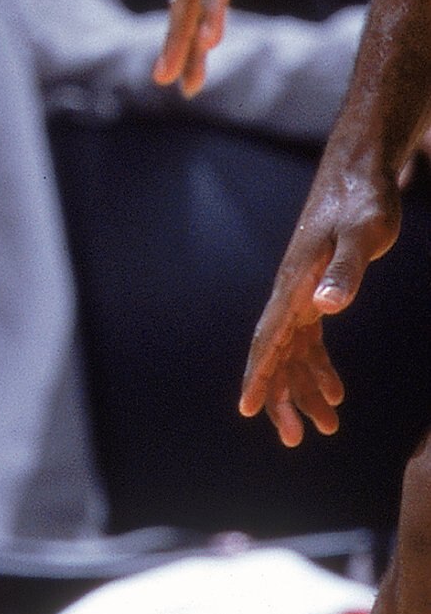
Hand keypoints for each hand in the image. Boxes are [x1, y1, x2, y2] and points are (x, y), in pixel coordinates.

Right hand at [239, 131, 405, 447]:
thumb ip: (345, 271)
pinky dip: (318, 368)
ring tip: (324, 428)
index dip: (259, 374)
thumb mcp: (363, 235)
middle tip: (294, 440)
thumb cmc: (363, 201)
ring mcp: (303, 293)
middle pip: (278, 354)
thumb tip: (327, 307)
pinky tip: (335, 393)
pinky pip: (310, 340)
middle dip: (283, 397)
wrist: (361, 173)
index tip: (249, 409)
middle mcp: (293, 293)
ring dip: (303, 389)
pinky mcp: (319, 291)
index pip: (270, 338)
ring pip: (294, 353)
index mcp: (296, 284)